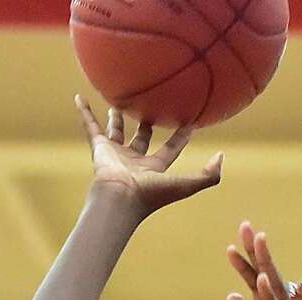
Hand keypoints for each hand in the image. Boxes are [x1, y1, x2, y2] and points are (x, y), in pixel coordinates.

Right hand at [75, 96, 221, 217]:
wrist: (120, 198)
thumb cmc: (153, 194)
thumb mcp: (188, 184)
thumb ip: (209, 175)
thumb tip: (222, 156)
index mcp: (156, 169)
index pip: (171, 149)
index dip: (180, 136)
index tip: (189, 120)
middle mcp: (136, 161)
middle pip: (143, 138)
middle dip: (147, 124)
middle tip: (152, 106)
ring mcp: (116, 154)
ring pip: (117, 131)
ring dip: (117, 117)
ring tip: (118, 101)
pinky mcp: (99, 148)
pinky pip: (91, 126)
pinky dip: (85, 113)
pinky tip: (80, 98)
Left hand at [226, 230, 301, 299]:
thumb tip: (232, 296)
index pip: (257, 287)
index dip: (246, 264)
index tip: (233, 242)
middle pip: (270, 281)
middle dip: (259, 253)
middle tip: (248, 226)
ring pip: (277, 291)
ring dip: (268, 264)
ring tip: (259, 239)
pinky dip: (272, 297)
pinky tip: (266, 278)